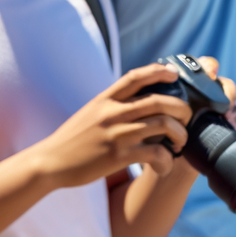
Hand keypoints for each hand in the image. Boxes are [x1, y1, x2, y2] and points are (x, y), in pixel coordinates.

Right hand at [28, 64, 193, 187]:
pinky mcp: (118, 156)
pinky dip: (167, 160)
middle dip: (181, 108)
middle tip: (186, 118)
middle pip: (158, 100)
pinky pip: (155, 153)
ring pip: (163, 124)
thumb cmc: (71, 140)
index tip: (174, 73)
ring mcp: (116, 134)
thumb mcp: (90, 113)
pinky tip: (165, 165)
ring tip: (179, 143)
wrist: (49, 162)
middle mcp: (112, 112)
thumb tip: (134, 101)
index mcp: (105, 100)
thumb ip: (111, 105)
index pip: (135, 77)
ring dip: (180, 134)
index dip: (158, 71)